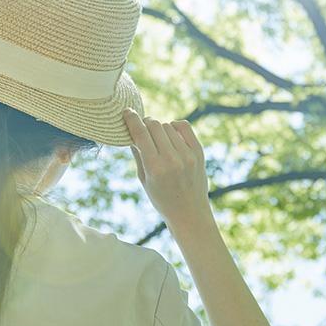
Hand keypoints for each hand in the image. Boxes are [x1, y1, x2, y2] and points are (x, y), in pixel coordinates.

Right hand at [122, 108, 210, 226]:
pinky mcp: (198, 152)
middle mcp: (172, 159)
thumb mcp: (144, 179)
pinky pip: (184, 126)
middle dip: (145, 123)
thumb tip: (131, 132)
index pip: (140, 134)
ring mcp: (187, 155)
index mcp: (155, 168)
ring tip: (157, 139)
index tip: (126, 112)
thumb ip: (138, 154)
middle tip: (142, 129)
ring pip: (168, 125)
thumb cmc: (162, 199)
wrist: (189, 213)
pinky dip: (174, 126)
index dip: (132, 120)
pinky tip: (171, 135)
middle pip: (154, 125)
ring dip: (159, 128)